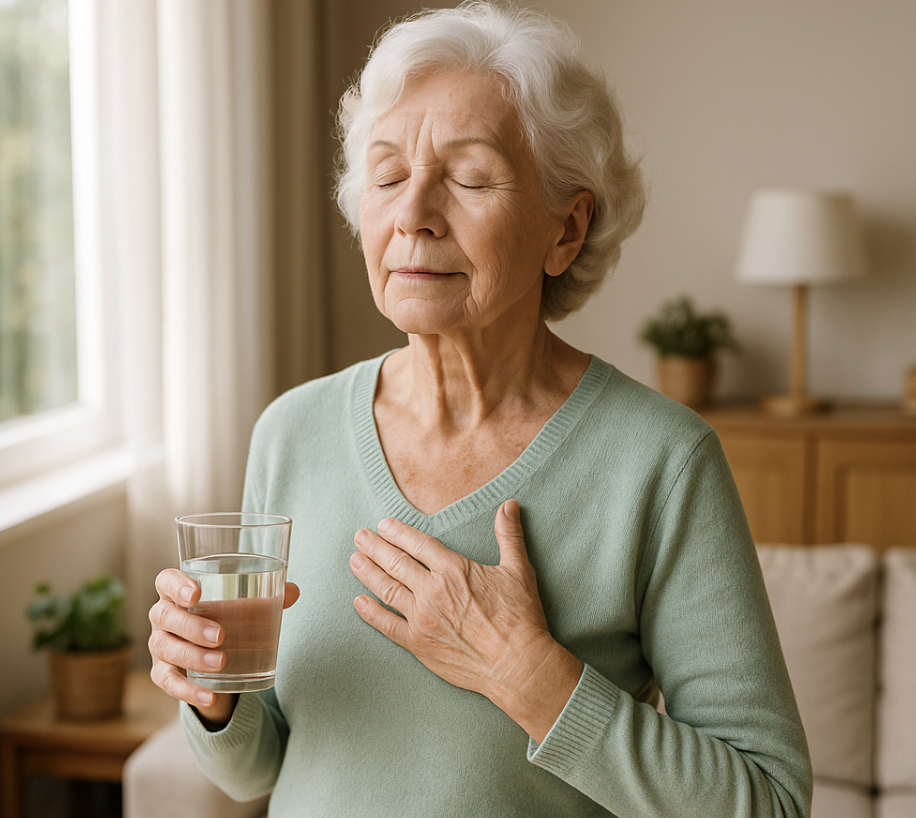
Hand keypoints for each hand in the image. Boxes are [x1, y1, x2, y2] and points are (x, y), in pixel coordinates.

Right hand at [148, 568, 299, 728]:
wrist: (214, 652)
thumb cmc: (227, 617)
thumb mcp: (244, 606)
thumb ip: (268, 597)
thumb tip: (293, 591)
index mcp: (179, 592)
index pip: (166, 581)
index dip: (176, 585)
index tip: (196, 594)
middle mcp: (163, 615)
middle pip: (165, 615)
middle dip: (192, 626)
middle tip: (220, 636)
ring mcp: (160, 644)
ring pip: (166, 648)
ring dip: (193, 657)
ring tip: (221, 663)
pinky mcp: (162, 672)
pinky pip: (168, 682)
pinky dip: (188, 690)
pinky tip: (209, 696)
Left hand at [349, 500, 581, 741]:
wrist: (516, 665)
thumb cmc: (520, 618)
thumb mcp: (518, 570)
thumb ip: (509, 535)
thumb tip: (509, 505)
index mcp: (453, 569)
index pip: (417, 544)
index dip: (398, 532)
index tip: (383, 525)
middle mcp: (432, 590)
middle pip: (396, 563)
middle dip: (375, 547)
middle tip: (359, 537)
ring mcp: (422, 618)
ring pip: (387, 589)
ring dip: (368, 573)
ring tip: (354, 560)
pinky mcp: (418, 644)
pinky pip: (387, 625)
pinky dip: (370, 613)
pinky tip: (359, 603)